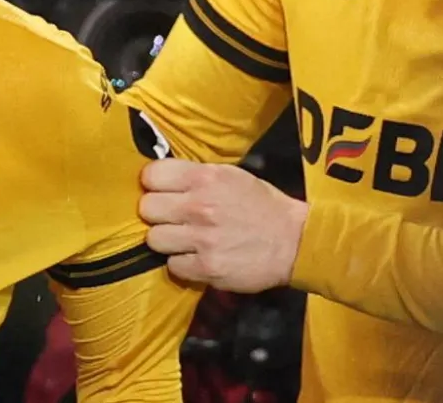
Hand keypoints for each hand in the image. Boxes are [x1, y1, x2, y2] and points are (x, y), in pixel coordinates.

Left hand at [139, 158, 308, 292]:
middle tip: (173, 219)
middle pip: (147, 208)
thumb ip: (194, 176)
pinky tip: (197, 258)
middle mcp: (199, 206)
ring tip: (185, 241)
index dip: (153, 185)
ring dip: (167, 242)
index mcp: (204, 178)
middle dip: (157, 214)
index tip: (161, 192)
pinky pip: (173, 266)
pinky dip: (182, 264)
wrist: (295, 241)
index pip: (151, 175)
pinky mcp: (208, 268)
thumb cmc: (260, 205)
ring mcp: (202, 239)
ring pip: (154, 239)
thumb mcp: (229, 176)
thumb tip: (160, 179)